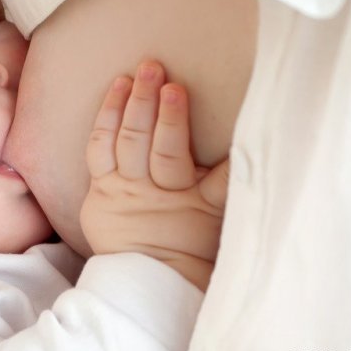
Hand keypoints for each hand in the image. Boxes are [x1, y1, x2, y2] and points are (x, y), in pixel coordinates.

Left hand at [80, 61, 227, 290]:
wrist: (147, 275)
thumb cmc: (190, 241)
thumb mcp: (219, 217)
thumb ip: (231, 182)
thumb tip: (251, 142)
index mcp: (198, 203)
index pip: (216, 173)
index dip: (211, 146)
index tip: (207, 105)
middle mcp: (161, 194)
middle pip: (162, 149)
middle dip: (162, 111)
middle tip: (161, 76)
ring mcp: (127, 190)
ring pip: (127, 143)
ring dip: (131, 105)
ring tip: (136, 75)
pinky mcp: (101, 188)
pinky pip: (99, 148)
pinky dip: (106, 117)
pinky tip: (116, 90)